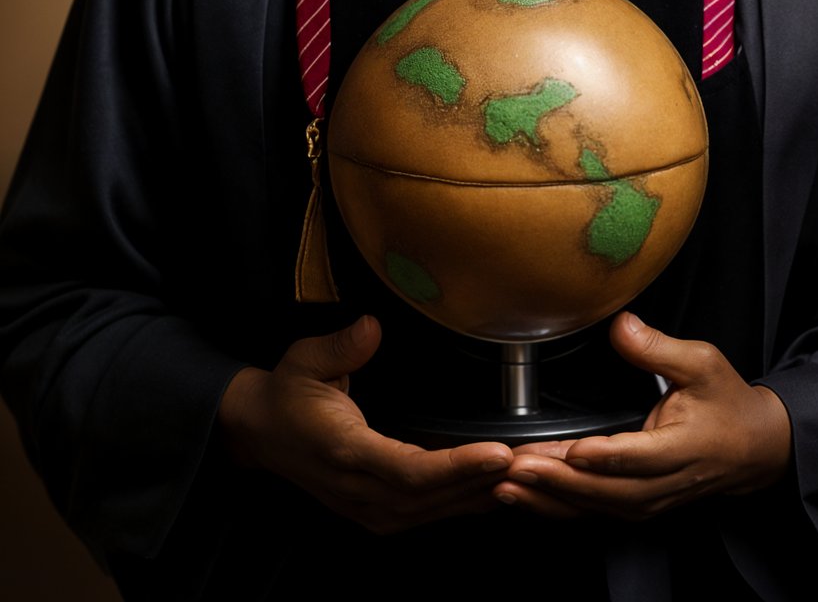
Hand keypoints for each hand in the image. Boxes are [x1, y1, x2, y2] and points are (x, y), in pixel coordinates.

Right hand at [218, 315, 513, 532]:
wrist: (258, 434)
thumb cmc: (287, 395)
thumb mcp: (304, 360)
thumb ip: (341, 347)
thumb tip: (372, 327)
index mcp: (344, 453)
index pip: (409, 472)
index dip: (456, 467)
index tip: (498, 453)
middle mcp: (358, 492)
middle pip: (432, 500)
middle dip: (486, 483)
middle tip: (535, 463)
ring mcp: (367, 509)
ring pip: (435, 513)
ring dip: (482, 496)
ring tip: (528, 475)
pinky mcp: (377, 513)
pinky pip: (428, 513)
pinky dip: (465, 502)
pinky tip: (497, 488)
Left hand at [496, 312, 790, 519]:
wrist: (754, 450)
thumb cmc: (726, 404)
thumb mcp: (702, 364)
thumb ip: (658, 348)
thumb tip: (620, 324)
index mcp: (682, 450)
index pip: (637, 458)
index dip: (604, 456)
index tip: (572, 449)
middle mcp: (663, 485)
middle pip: (607, 492)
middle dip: (559, 482)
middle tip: (515, 468)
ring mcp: (649, 503)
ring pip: (595, 509)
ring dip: (549, 501)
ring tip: (505, 485)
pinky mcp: (635, 507)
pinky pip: (592, 513)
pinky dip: (556, 508)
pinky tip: (523, 497)